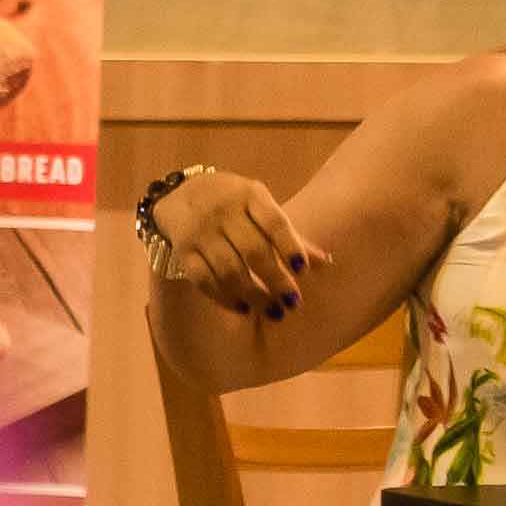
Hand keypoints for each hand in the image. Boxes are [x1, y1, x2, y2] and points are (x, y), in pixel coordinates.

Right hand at [148, 168, 315, 324]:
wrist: (181, 194)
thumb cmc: (234, 204)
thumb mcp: (261, 207)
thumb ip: (290, 236)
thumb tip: (325, 263)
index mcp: (250, 195)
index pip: (274, 221)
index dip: (290, 246)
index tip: (303, 270)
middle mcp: (223, 211)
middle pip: (253, 250)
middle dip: (276, 280)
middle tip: (293, 302)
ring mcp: (200, 231)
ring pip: (229, 270)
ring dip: (253, 295)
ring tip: (273, 312)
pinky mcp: (183, 251)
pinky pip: (204, 280)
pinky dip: (225, 298)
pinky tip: (243, 308)